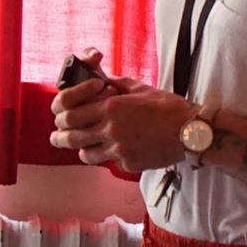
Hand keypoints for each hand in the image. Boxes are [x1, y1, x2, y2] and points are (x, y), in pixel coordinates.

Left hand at [50, 56, 190, 171]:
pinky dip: (110, 156)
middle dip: (59, 137)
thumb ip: (117, 85)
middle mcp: (110, 130)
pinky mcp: (128, 164)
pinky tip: (120, 149)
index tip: (64, 116)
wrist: (190, 131)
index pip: (70, 114)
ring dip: (82, 149)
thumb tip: (102, 82)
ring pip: (85, 154)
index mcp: (110, 108)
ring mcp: (118, 150)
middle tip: (56, 137)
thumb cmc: (168, 108)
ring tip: (84, 146)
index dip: (63, 116)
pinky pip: (111, 161)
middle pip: (70, 137)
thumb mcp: (139, 89)